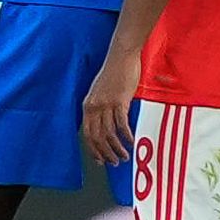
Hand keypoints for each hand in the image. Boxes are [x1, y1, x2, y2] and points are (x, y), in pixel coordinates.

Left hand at [81, 49, 139, 164]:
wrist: (121, 56)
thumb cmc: (114, 73)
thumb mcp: (101, 92)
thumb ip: (100, 108)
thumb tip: (105, 125)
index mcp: (87, 106)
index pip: (87, 134)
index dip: (93, 150)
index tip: (100, 160)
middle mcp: (94, 107)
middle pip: (97, 137)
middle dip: (106, 153)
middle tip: (114, 162)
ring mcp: (106, 104)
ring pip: (109, 134)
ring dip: (117, 148)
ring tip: (124, 156)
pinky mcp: (119, 101)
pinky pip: (122, 124)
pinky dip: (126, 136)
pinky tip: (131, 142)